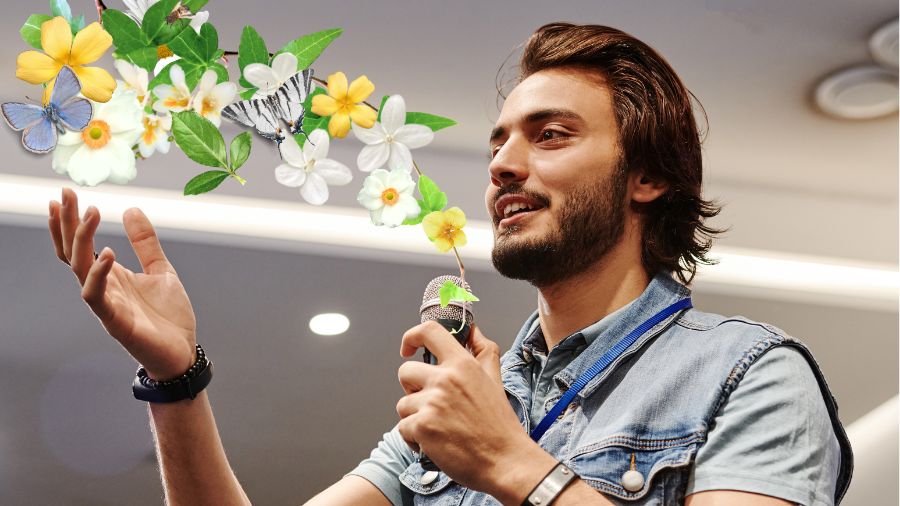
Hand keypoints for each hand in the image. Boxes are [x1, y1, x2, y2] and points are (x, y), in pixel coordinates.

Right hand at [49, 188, 196, 379]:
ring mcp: (106, 305)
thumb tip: (131, 209)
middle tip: (66, 193)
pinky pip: (96, 297)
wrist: (182, 353)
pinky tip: (107, 254)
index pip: (80, 246)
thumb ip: (145, 243)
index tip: (66, 194)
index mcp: (111, 275)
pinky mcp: (115, 322)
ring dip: (82, 240)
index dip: (70, 222)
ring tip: (91, 212)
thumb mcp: (161, 270)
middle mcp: (102, 288)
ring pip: (80, 269)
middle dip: (68, 223)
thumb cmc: (168, 316)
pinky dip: (98, 275)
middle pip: (73, 252)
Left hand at [396, 322, 535, 492]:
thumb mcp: (495, 379)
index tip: (408, 348)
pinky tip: (434, 444)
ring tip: (438, 428)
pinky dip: (414, 439)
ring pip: (403, 403)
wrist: (505, 460)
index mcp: (463, 364)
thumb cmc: (500, 424)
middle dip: (412, 389)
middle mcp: (445, 379)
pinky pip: (402, 427)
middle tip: (430, 404)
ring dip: (414, 417)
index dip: (412, 336)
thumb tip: (473, 330)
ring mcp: (432, 402)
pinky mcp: (422, 426)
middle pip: (405, 371)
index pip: (429, 332)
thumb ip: (483, 350)